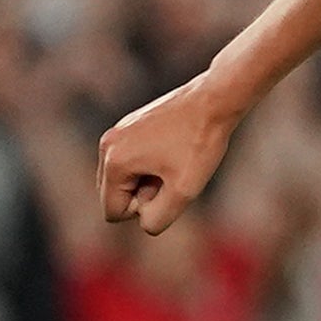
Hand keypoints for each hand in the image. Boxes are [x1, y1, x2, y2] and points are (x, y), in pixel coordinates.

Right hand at [98, 78, 237, 233]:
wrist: (213, 100)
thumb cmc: (200, 144)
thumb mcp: (184, 191)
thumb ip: (158, 218)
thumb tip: (143, 220)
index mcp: (114, 162)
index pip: (113, 212)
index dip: (143, 210)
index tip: (167, 185)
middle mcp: (107, 145)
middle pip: (114, 195)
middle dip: (142, 194)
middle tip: (172, 173)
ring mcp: (117, 132)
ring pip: (125, 178)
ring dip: (147, 180)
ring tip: (173, 161)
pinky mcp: (129, 125)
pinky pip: (132, 160)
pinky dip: (150, 163)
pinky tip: (173, 149)